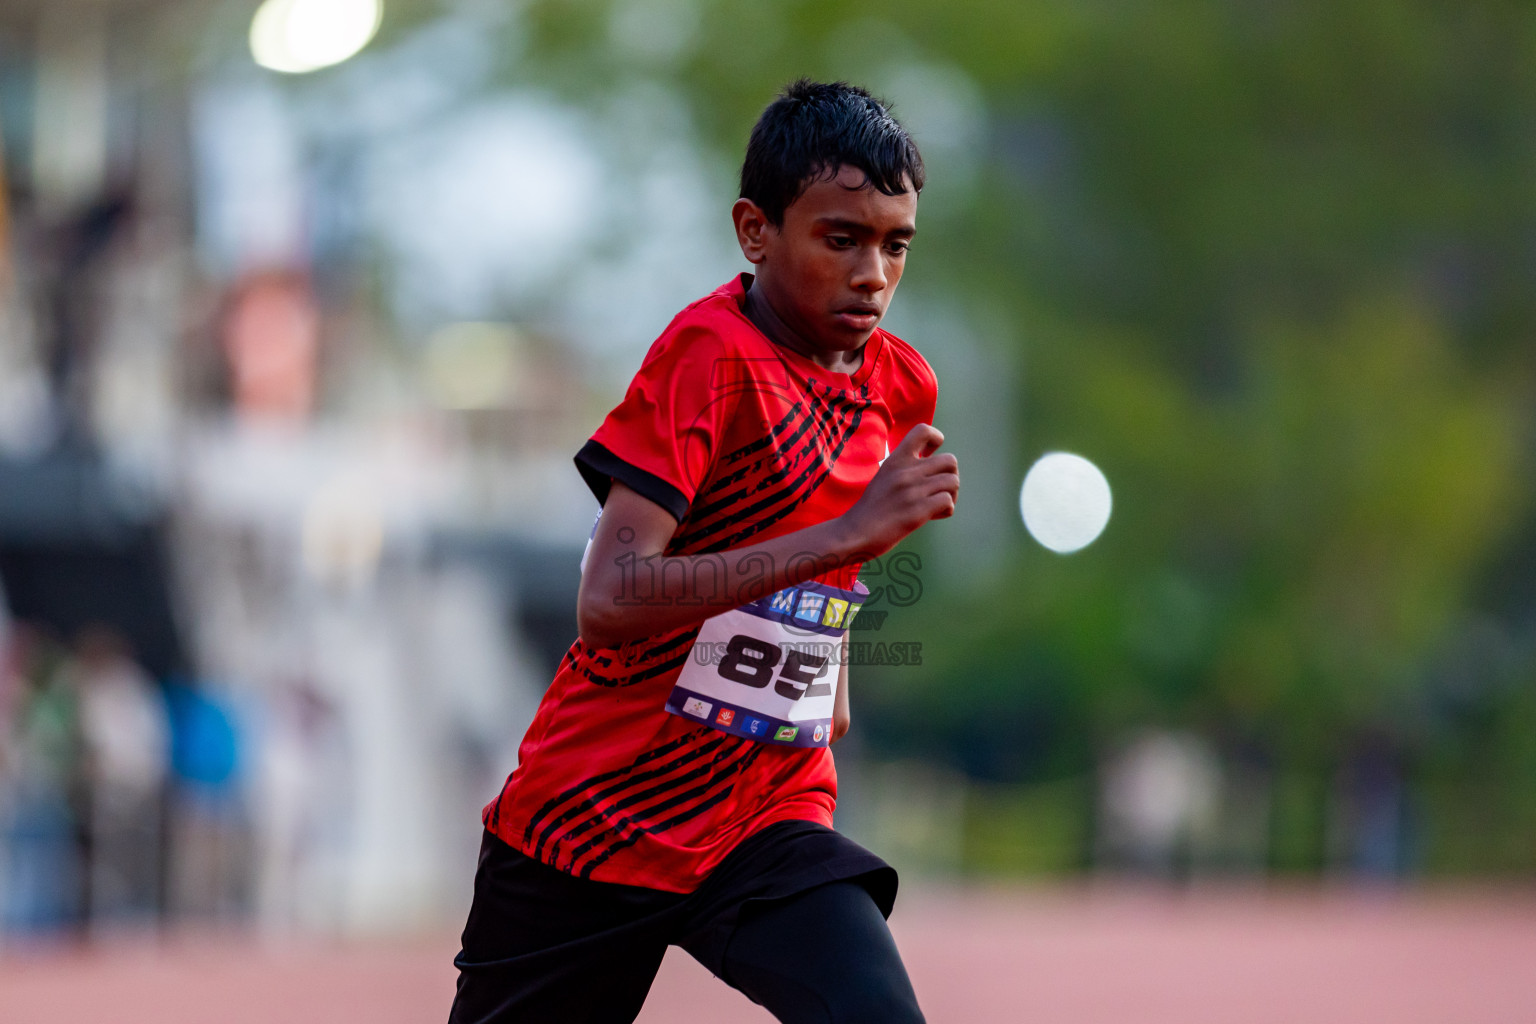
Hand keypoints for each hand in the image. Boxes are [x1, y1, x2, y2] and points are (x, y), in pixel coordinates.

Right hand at [838, 423, 958, 557]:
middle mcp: (906, 471)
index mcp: (896, 459)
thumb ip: (905, 468)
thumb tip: (931, 464)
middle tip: (938, 489)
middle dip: (950, 476)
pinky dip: (946, 510)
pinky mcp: (918, 511)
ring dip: (951, 495)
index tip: (930, 455)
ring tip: (937, 505)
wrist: (855, 533)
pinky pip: (948, 501)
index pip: (923, 430)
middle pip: (950, 460)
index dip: (937, 439)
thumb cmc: (872, 508)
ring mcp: (912, 491)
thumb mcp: (885, 476)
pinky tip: (933, 515)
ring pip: (953, 481)